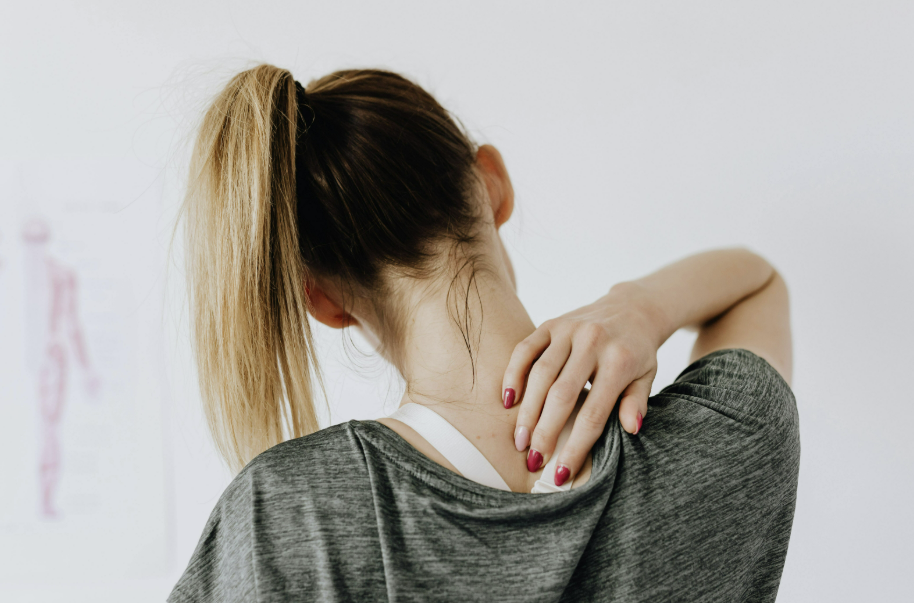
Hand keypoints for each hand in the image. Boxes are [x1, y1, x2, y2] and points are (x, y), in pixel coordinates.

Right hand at [502, 282, 667, 482]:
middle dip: (545, 432)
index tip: (561, 473)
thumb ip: (636, 403)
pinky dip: (513, 374)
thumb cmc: (638, 352)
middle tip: (533, 460)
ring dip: (526, 411)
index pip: (593, 413)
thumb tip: (630, 430)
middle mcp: (592, 342)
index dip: (576, 446)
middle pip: (561, 395)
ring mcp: (569, 330)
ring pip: (540, 375)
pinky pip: (525, 350)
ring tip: (519, 440)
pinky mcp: (551, 323)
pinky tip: (508, 400)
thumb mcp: (647, 377)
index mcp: (619, 361)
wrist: (632, 308)